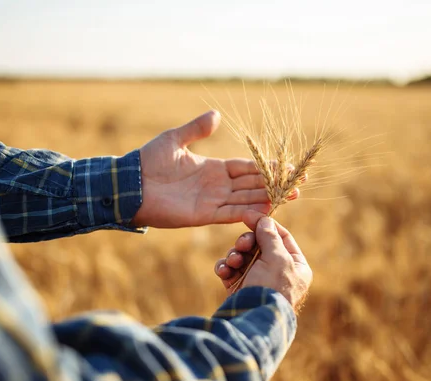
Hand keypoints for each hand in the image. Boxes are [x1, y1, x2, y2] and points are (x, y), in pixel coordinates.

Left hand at [134, 110, 293, 227]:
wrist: (130, 185)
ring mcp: (212, 202)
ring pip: (247, 200)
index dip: (267, 168)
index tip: (287, 166)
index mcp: (214, 169)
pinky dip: (250, 213)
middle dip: (276, 184)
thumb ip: (197, 129)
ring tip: (293, 196)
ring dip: (269, 199)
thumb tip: (216, 114)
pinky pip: (232, 214)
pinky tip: (267, 211)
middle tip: (300, 183)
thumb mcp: (174, 140)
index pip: (247, 168)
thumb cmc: (148, 161)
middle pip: (253, 185)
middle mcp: (217, 186)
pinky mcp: (204, 215)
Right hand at [214, 210, 311, 311]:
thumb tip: (265, 219)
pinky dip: (226, 269)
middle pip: (259, 244)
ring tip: (233, 262)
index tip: (249, 215)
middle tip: (242, 244)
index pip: (282, 237)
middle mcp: (278, 272)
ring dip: (234, 255)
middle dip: (246, 242)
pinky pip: (231, 271)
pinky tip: (223, 271)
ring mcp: (258, 281)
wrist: (253, 320)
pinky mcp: (240, 289)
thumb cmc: (271, 288)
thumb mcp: (276, 258)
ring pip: (243, 256)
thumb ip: (270, 236)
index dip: (265, 225)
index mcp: (295, 266)